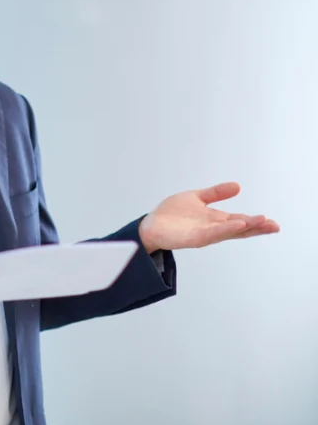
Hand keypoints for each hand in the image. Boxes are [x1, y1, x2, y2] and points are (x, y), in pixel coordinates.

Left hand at [139, 181, 279, 253]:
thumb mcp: (197, 197)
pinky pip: (212, 234)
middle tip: (274, 226)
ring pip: (228, 231)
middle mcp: (213, 228)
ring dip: (245, 227)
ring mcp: (204, 234)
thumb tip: (238, 186)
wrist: (150, 225)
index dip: (255, 221)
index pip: (239, 220)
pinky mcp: (193, 238)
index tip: (272, 221)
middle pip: (239, 229)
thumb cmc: (172, 214)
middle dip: (256, 227)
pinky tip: (237, 224)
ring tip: (261, 222)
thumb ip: (216, 193)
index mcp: (215, 219)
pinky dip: (225, 229)